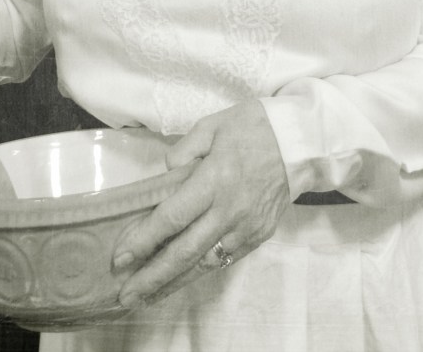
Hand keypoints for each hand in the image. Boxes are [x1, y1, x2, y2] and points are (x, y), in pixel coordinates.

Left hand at [112, 100, 289, 308]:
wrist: (301, 142)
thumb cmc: (254, 127)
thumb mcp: (213, 125)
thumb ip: (185, 149)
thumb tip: (167, 173)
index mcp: (214, 180)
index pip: (172, 217)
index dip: (144, 239)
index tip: (121, 256)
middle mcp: (228, 210)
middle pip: (184, 251)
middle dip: (152, 276)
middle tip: (126, 294)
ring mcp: (245, 227)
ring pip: (204, 263)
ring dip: (173, 283)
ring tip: (147, 298)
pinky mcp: (258, 235)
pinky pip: (225, 259)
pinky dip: (200, 272)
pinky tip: (182, 279)